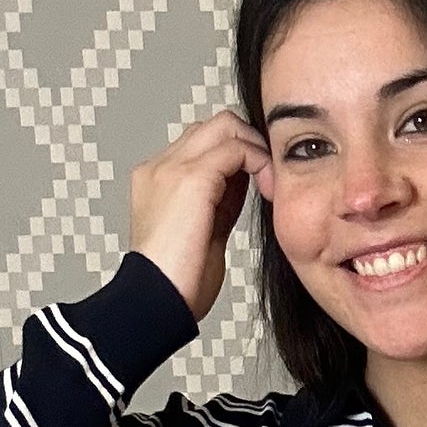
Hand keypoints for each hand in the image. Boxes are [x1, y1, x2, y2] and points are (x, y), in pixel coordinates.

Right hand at [128, 108, 274, 320]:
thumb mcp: (204, 232)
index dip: (236, 156)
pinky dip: (258, 160)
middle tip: (269, 175)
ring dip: (255, 148)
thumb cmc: (179, 282)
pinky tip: (268, 186)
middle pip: (213, 126)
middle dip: (248, 143)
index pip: (202, 145)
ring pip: (225, 126)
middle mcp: (160, 167)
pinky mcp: (191, 178)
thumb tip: (241, 182)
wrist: (158, 300)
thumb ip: (219, 201)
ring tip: (270, 181)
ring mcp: (171, 168)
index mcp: (157, 180)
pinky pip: (235, 147)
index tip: (258, 183)